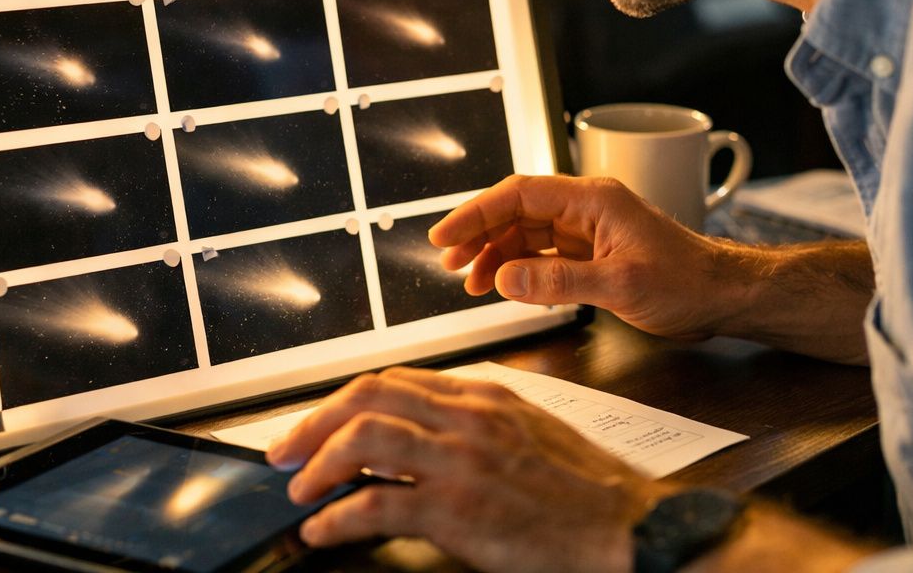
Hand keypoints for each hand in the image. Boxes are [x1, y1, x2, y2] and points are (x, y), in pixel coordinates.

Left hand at [265, 367, 648, 572]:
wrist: (628, 529)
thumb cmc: (586, 491)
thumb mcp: (529, 434)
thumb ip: (475, 426)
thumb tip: (419, 437)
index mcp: (483, 396)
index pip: (392, 380)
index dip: (342, 401)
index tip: (317, 421)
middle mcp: (467, 418)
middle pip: (366, 397)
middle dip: (313, 422)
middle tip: (284, 450)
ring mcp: (461, 462)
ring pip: (364, 439)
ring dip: (318, 464)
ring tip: (300, 490)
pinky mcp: (460, 510)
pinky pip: (378, 503)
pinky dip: (338, 518)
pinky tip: (325, 532)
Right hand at [431, 174, 735, 340]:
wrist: (725, 296)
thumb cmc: (687, 282)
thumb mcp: (620, 285)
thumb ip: (557, 283)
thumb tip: (503, 278)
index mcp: (591, 199)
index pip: (519, 195)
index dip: (477, 213)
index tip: (445, 235)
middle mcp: (586, 208)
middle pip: (517, 211)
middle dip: (480, 234)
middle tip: (449, 263)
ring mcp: (589, 230)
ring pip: (527, 233)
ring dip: (496, 255)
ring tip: (471, 282)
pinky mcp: (593, 253)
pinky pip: (543, 254)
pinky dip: (519, 268)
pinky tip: (504, 285)